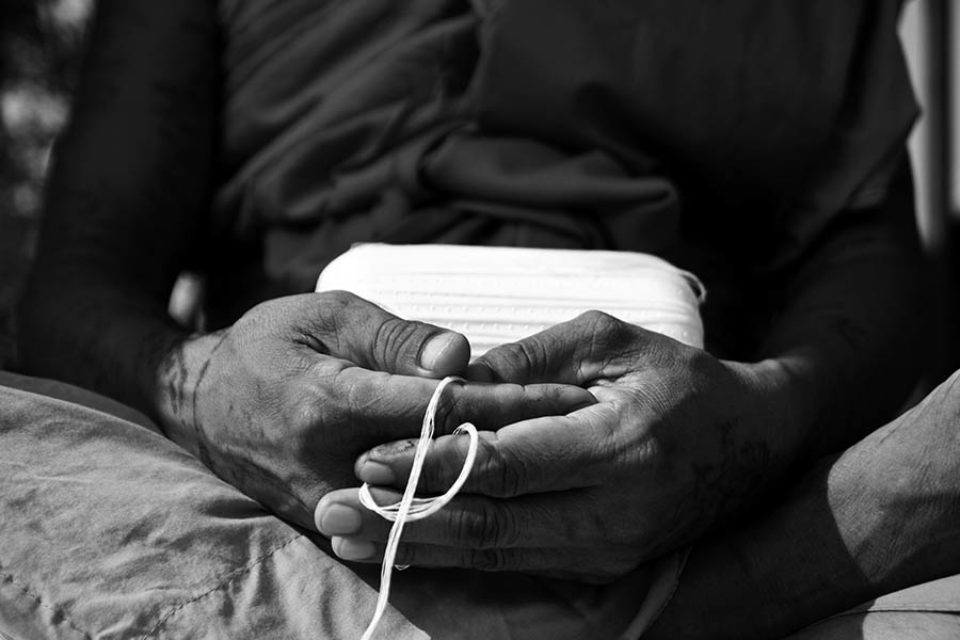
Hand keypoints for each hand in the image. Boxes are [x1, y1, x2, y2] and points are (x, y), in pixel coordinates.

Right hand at [155, 291, 594, 529]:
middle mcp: (333, 463)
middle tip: (586, 438)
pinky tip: (499, 500)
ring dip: (495, 486)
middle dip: (519, 449)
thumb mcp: (326, 316)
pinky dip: (452, 507)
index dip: (510, 405)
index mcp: (334, 401)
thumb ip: (394, 337)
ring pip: (429, 502)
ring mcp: (329, 501)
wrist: (201, 405)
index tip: (570, 399)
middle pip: (445, 463)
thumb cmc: (269, 345)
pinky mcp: (328, 520)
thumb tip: (461, 357)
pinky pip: (401, 522)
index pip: (442, 408)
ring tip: (558, 472)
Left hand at [318, 310, 800, 581]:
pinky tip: (407, 545)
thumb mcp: (609, 341)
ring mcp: (607, 550)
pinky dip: (455, 556)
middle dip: (400, 519)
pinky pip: (515, 565)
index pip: (502, 464)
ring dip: (416, 545)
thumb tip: (448, 380)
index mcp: (614, 445)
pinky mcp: (602, 566)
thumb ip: (529, 361)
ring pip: (493, 556)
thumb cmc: (676, 380)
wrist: (753, 445)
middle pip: (486, 524)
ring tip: (348, 535)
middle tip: (331, 510)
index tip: (366, 458)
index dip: (429, 465)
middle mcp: (609, 512)